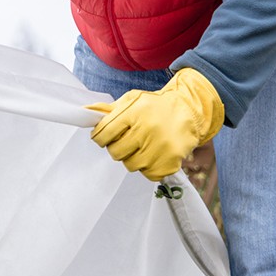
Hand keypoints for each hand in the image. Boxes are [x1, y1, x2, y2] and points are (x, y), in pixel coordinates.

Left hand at [86, 68, 223, 181]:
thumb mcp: (132, 100)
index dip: (100, 137)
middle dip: (117, 147)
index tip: (104, 137)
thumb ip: (109, 110)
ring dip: (133, 158)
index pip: (103, 133)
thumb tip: (85, 113)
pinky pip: (148, 174)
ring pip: (130, 165)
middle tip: (127, 140)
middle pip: (115, 152)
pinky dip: (148, 167)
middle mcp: (147, 129)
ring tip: (143, 146)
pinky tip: (154, 154)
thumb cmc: (155, 107)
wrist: (189, 110)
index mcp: (135, 112)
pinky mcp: (170, 161)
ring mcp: (160, 147)